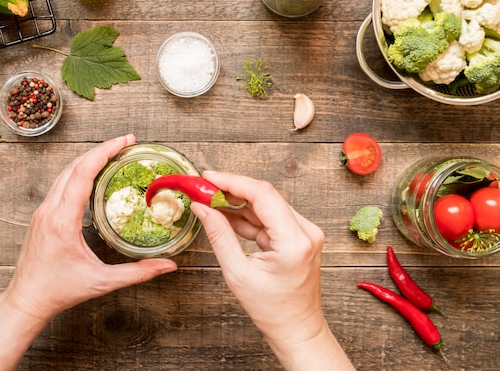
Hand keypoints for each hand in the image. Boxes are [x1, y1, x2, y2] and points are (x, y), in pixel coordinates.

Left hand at [4, 134, 177, 320]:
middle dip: (101, 149)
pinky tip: (92, 174)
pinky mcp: (41, 216)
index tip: (125, 141)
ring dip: (88, 158)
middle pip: (73, 166)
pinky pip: (59, 184)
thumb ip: (137, 273)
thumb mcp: (102, 282)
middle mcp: (49, 211)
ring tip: (113, 153)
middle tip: (126, 142)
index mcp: (62, 221)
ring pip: (64, 173)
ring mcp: (42, 211)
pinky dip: (78, 172)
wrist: (26, 300)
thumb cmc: (60, 291)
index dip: (104, 152)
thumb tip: (168, 266)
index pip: (82, 174)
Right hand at [191, 171, 353, 369]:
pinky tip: (224, 215)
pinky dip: (246, 216)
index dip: (232, 181)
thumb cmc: (272, 310)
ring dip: (237, 203)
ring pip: (265, 205)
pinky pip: (269, 218)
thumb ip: (219, 235)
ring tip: (208, 201)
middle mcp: (305, 231)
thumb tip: (202, 208)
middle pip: (265, 196)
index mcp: (294, 240)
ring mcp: (304, 232)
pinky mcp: (298, 237)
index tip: (207, 177)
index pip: (262, 195)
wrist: (296, 329)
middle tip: (203, 188)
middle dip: (231, 190)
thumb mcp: (237, 273)